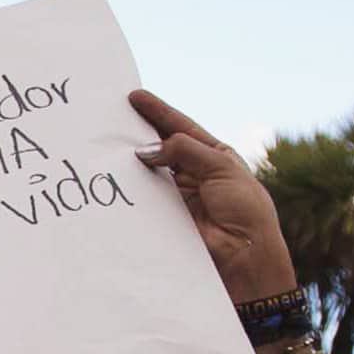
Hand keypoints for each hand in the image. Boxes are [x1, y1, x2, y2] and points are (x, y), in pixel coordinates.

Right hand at [130, 93, 295, 305]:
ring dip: (131, 162)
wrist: (245, 256)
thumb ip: (184, 151)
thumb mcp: (221, 167)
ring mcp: (178, 196)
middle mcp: (194, 174)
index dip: (158, 112)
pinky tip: (116, 179)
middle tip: (113, 118)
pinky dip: (132, 189)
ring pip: (150, 173)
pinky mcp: (166, 218)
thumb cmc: (245, 209)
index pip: (181, 128)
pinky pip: (145, 199)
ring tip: (108, 145)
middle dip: (139, 134)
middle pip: (161, 148)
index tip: (134, 97)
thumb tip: (146, 150)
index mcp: (214, 156)